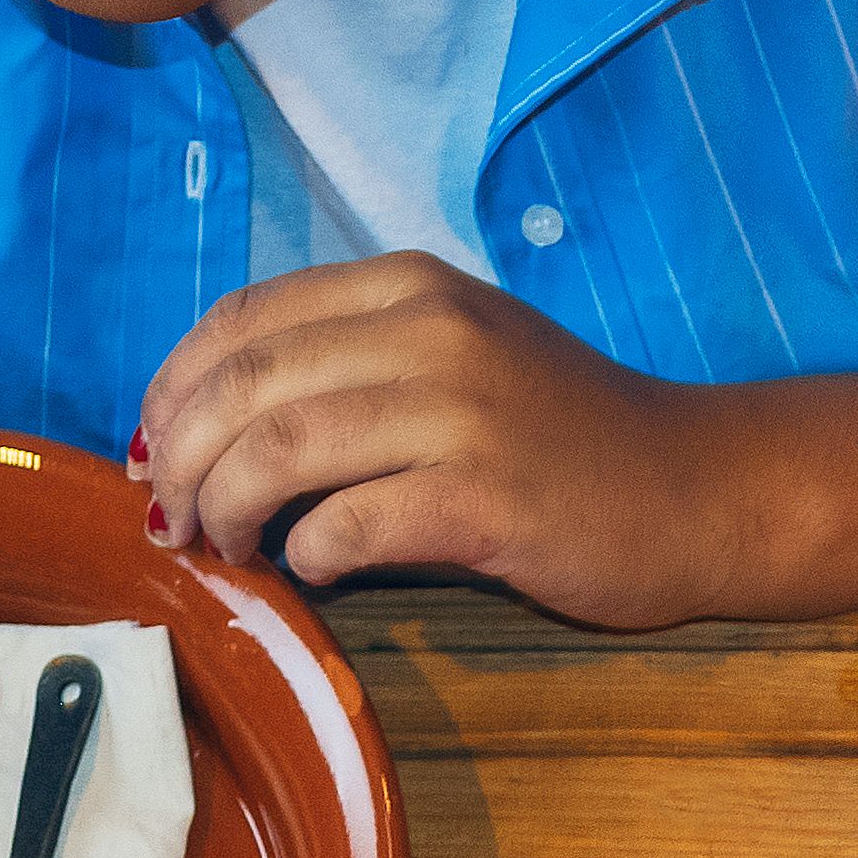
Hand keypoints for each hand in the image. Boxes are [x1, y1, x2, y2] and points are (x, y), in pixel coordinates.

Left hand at [135, 256, 767, 621]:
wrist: (699, 491)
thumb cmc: (565, 440)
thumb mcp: (456, 361)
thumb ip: (349, 369)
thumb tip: (209, 428)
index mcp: (409, 288)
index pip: (241, 320)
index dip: (173, 388)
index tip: (158, 450)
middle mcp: (431, 333)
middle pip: (245, 385)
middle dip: (183, 460)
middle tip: (175, 519)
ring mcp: (462, 413)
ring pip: (280, 451)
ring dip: (229, 510)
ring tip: (228, 548)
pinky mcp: (487, 499)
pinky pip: (349, 526)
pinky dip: (308, 555)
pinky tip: (316, 570)